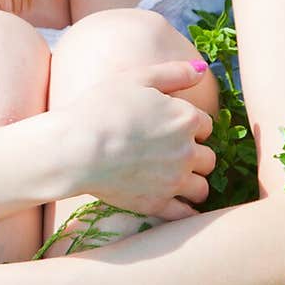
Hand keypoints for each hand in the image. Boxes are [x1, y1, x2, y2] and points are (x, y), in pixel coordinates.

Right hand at [56, 60, 216, 220]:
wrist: (76, 148)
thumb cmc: (101, 108)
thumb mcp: (137, 79)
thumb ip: (174, 73)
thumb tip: (202, 69)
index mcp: (186, 119)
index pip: (206, 125)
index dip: (190, 125)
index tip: (172, 127)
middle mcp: (187, 151)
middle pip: (209, 158)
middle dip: (195, 156)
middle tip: (174, 154)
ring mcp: (174, 181)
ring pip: (202, 189)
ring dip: (194, 184)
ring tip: (176, 180)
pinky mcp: (157, 204)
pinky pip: (185, 215)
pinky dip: (186, 212)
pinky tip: (178, 206)